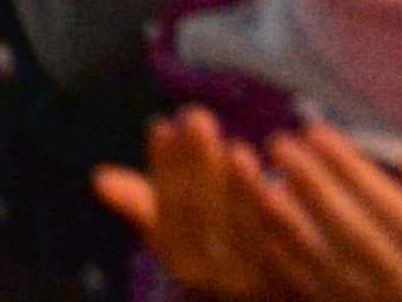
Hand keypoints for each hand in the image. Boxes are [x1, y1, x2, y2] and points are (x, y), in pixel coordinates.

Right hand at [98, 109, 299, 301]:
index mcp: (183, 263)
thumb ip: (143, 203)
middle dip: (198, 167)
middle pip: (204, 220)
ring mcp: (260, 281)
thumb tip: (100, 179)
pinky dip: (280, 209)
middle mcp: (218, 279)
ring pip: (246, 231)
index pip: (167, 213)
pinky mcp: (301, 279)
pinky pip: (290, 242)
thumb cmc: (220, 245)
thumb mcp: (179, 229)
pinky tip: (278, 174)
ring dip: (240, 188)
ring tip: (236, 146)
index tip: (161, 125)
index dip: (163, 169)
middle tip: (196, 117)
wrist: (280, 288)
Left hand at [250, 128, 401, 301]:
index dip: (348, 166)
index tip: (314, 131)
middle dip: (310, 181)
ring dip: (287, 217)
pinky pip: (308, 284)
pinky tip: (265, 220)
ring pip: (321, 258)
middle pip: (347, 226)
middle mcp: (401, 276)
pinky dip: (283, 253)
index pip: (385, 202)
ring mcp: (371, 299)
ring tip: (264, 180)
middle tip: (279, 142)